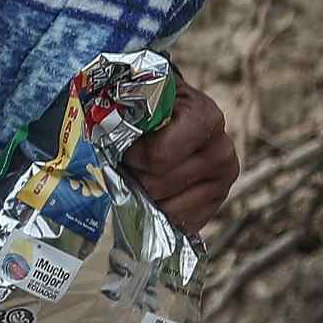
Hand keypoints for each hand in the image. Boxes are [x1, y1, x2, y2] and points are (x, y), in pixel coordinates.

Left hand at [127, 80, 241, 235]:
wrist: (176, 110)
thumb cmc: (152, 105)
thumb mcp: (139, 99)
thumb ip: (124, 116)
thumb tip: (99, 135)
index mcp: (204, 119)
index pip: (158, 158)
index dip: (133, 156)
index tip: (126, 147)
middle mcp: (221, 150)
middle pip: (158, 186)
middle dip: (136, 176)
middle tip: (131, 163)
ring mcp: (223, 179)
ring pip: (167, 209)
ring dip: (147, 195)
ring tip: (144, 174)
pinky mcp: (218, 201)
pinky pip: (181, 223)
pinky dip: (161, 212)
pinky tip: (157, 192)